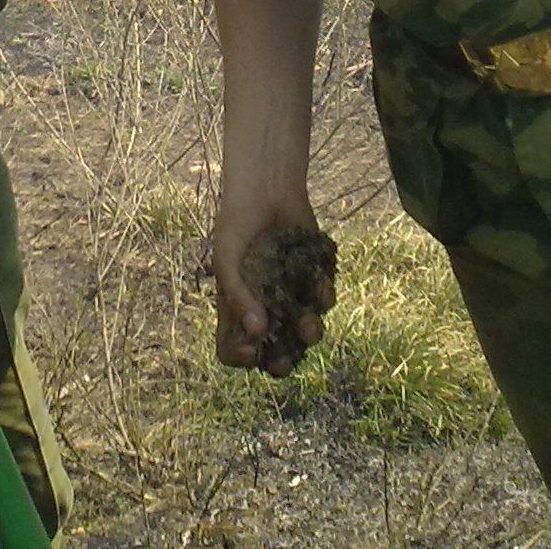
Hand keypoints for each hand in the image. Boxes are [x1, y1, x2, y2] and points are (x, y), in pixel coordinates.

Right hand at [211, 192, 333, 375]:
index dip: (240, 356)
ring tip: (308, 324)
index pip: (233, 347)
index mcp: (237, 308)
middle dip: (281, 361)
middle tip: (285, 362)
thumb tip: (256, 331)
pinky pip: (322, 299)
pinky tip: (321, 283)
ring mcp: (290, 295)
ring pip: (304, 331)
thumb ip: (238, 296)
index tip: (250, 348)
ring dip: (308, 333)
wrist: (267, 188)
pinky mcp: (313, 278)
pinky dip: (323, 295)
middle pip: (274, 350)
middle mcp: (265, 308)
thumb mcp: (227, 259)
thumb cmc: (237, 223)